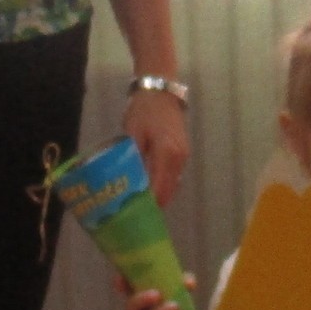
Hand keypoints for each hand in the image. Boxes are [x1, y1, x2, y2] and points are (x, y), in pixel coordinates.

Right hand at [120, 273, 196, 309]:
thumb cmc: (170, 306)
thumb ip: (181, 284)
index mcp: (137, 296)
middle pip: (132, 305)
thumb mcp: (175, 293)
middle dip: (143, 299)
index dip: (120, 282)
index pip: (123, 287)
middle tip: (157, 294)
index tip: (120, 277)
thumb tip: (189, 283)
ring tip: (176, 307)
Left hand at [125, 88, 189, 204]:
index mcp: (167, 155)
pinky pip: (172, 177)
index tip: (132, 218)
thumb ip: (133, 160)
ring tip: (136, 205)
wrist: (160, 91)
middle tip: (131, 215)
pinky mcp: (182, 154)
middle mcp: (179, 160)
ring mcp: (183, 157)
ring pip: (170, 186)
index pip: (159, 191)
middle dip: (151, 205)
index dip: (147, 207)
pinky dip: (161, 185)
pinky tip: (145, 188)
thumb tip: (127, 185)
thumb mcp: (132, 134)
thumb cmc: (144, 110)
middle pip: (167, 192)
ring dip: (156, 196)